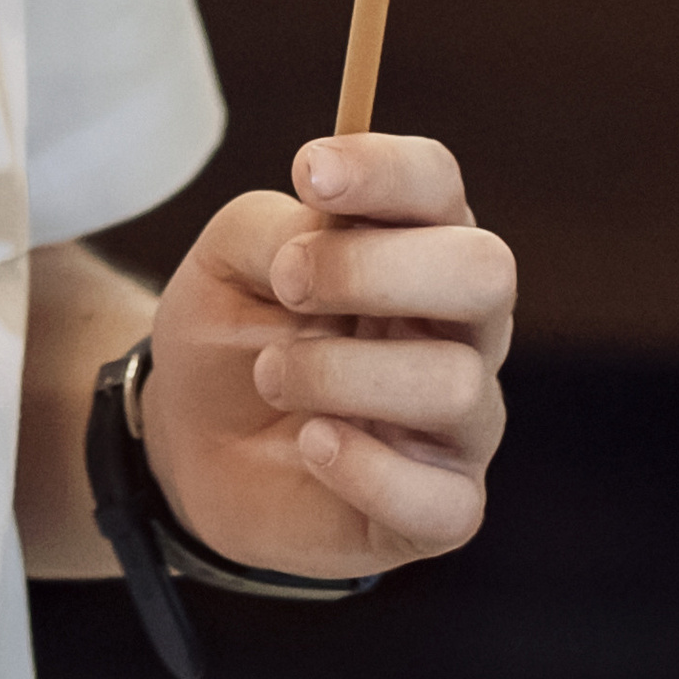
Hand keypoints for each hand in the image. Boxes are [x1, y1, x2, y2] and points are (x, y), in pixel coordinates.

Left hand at [140, 135, 512, 579]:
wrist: (193, 440)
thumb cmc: (231, 330)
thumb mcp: (228, 257)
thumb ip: (273, 231)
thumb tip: (317, 241)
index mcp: (417, 240)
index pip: (439, 182)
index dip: (385, 170)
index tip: (309, 173)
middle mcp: (461, 325)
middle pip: (486, 272)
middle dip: (373, 269)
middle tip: (288, 284)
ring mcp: (462, 420)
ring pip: (455, 383)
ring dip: (339, 373)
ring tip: (274, 375)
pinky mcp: (442, 507)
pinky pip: (443, 501)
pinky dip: (363, 467)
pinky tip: (312, 444)